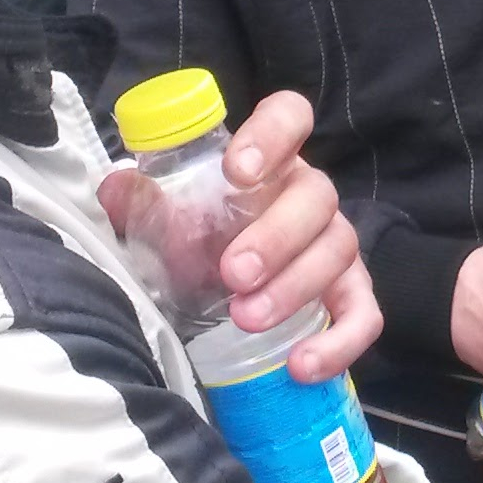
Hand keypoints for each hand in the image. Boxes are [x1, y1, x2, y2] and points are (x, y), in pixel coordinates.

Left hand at [98, 89, 378, 382]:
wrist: (221, 293)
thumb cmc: (197, 242)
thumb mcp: (164, 220)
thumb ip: (141, 201)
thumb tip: (118, 187)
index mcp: (269, 160)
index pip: (288, 117)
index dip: (271, 136)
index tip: (237, 171)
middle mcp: (309, 195)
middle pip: (317, 197)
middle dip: (275, 237)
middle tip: (231, 273)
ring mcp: (335, 244)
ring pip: (337, 252)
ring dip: (294, 287)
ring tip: (246, 319)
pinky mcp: (351, 296)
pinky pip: (364, 314)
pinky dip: (339, 341)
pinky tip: (300, 365)